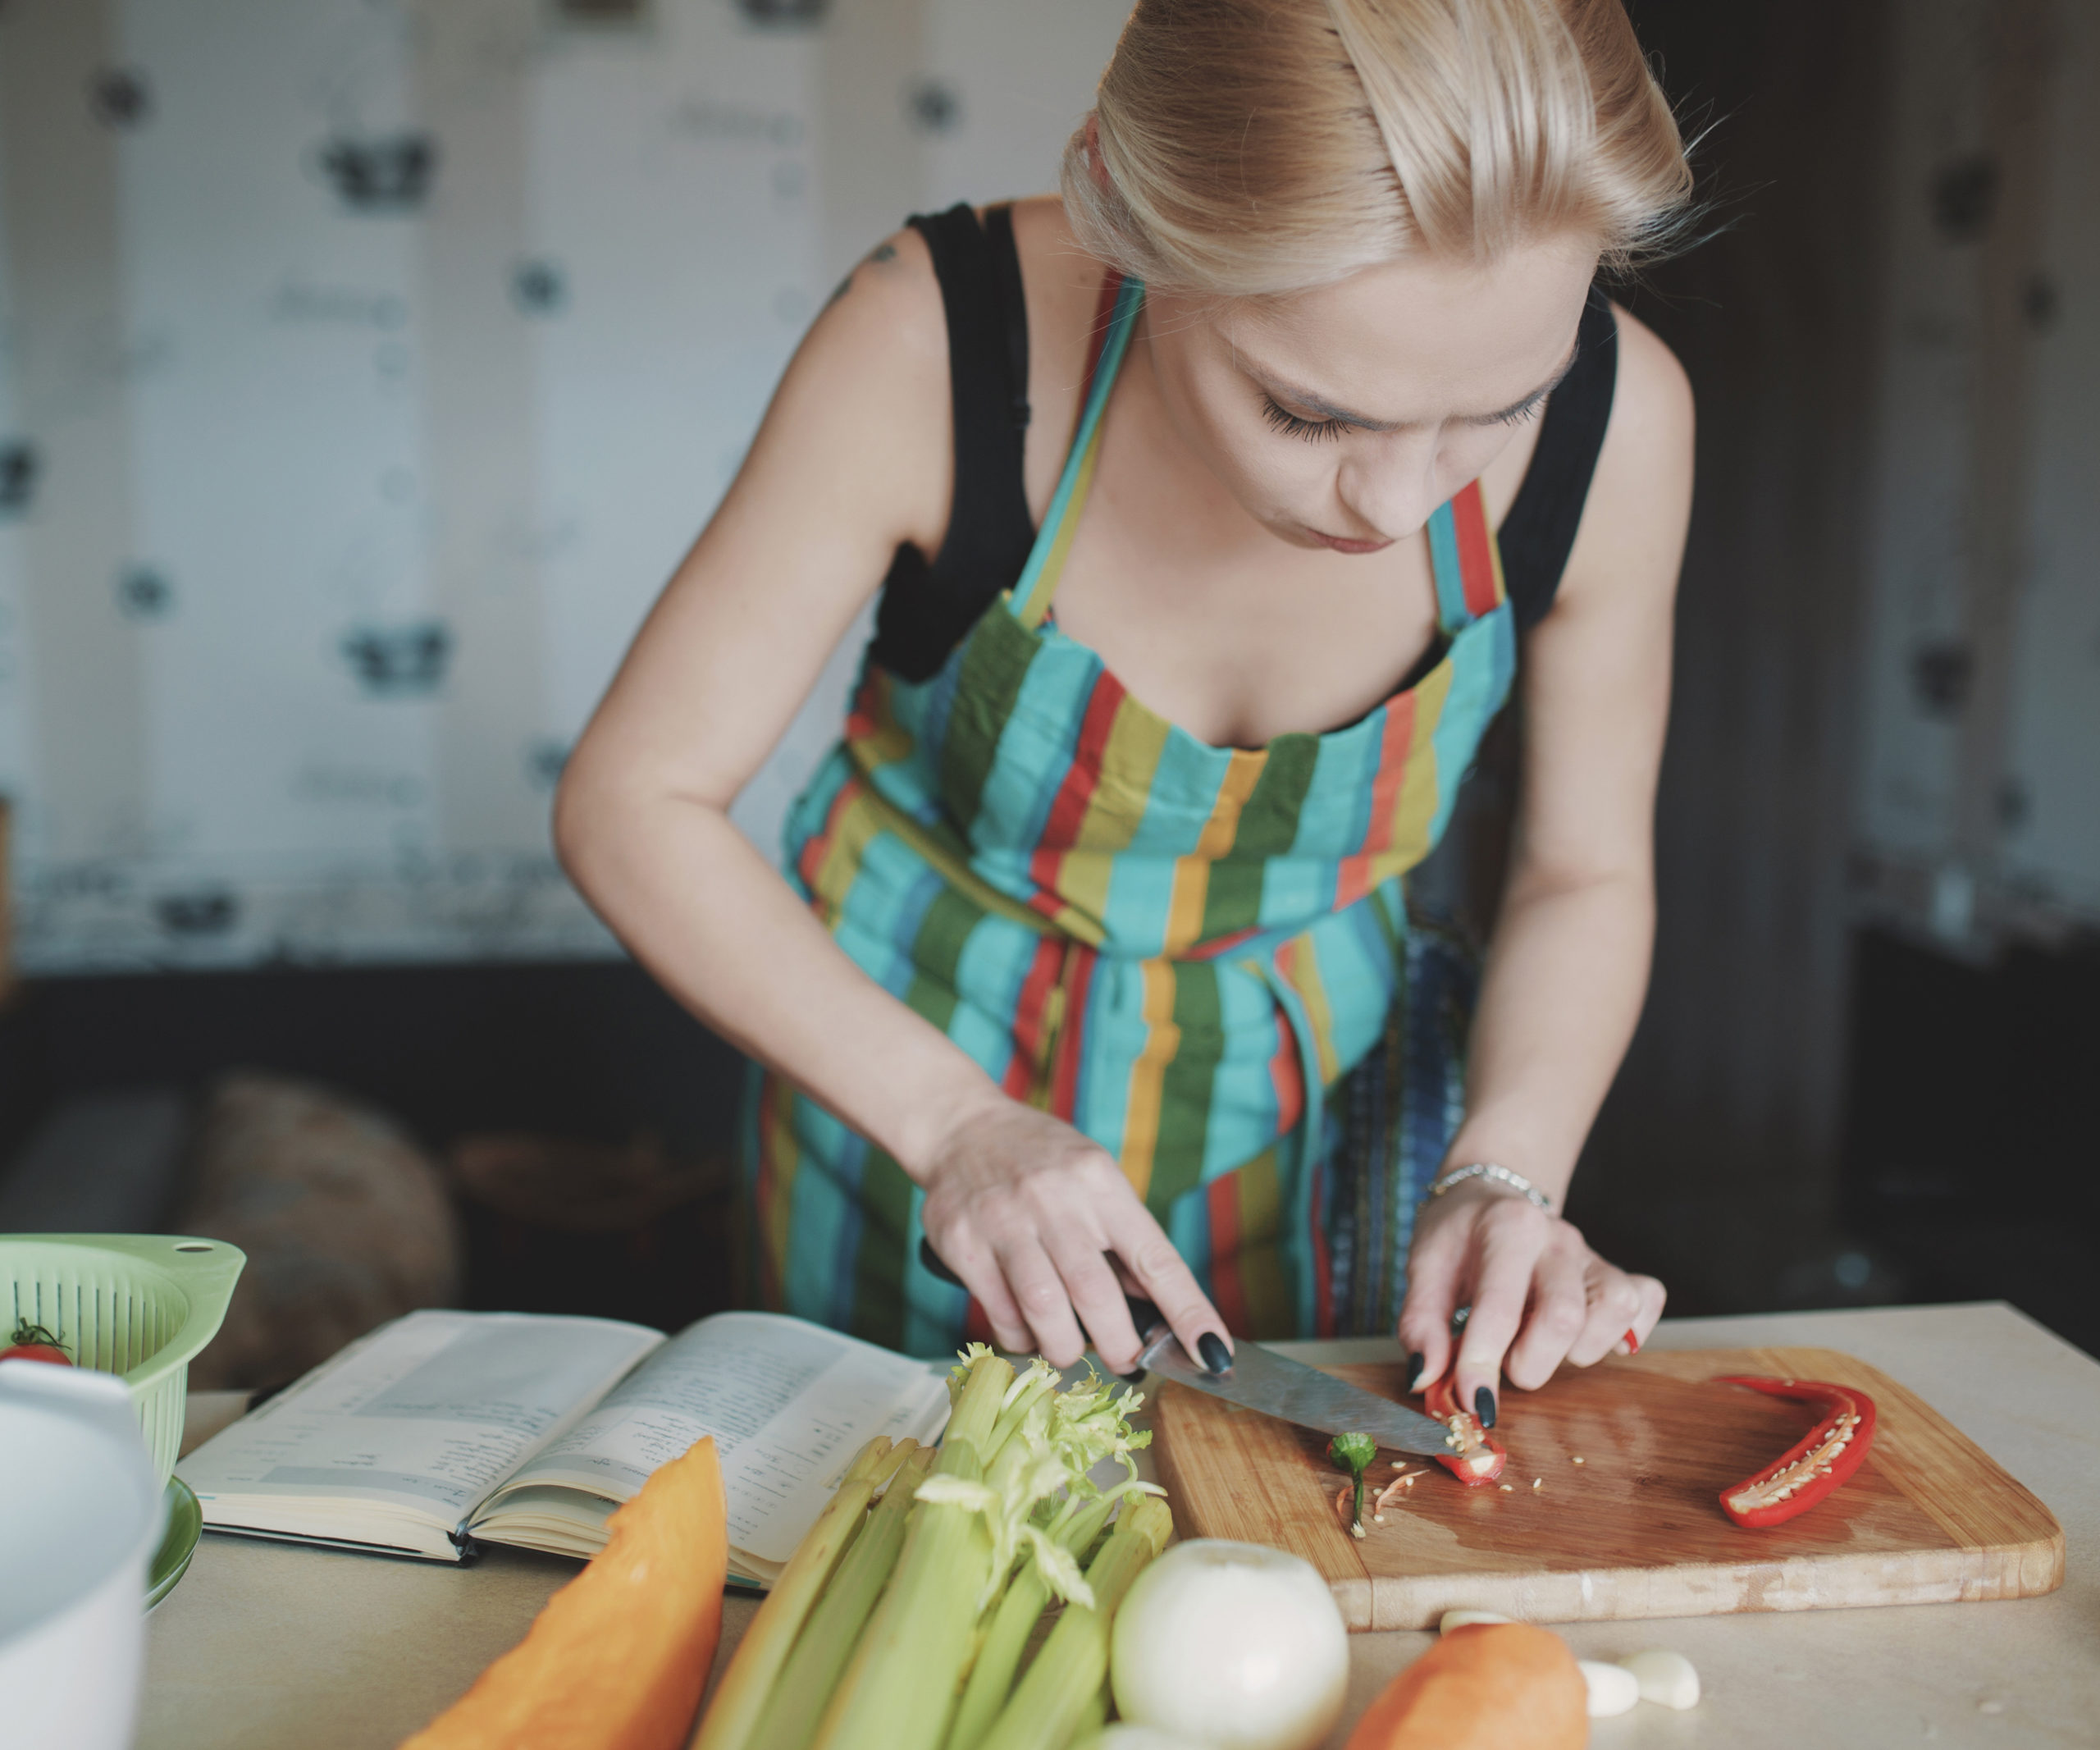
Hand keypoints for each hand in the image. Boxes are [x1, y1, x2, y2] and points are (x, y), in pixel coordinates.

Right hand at [916, 1094, 1230, 1372]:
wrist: (961, 1128)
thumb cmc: (1041, 1160)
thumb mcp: (1094, 1179)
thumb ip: (1122, 1238)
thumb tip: (1157, 1310)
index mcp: (1099, 1182)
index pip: (1156, 1258)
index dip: (1189, 1311)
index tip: (1213, 1353)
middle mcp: (1053, 1199)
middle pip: (1096, 1294)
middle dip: (1120, 1345)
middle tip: (1127, 1359)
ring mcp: (1004, 1221)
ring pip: (1044, 1310)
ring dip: (1065, 1348)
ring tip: (1070, 1349)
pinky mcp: (962, 1244)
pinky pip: (1000, 1313)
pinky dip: (1021, 1337)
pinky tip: (1028, 1330)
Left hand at [1397, 1178, 1664, 1426]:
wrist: (1491, 1197)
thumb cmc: (1457, 1238)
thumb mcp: (1424, 1267)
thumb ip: (1421, 1323)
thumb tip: (1425, 1377)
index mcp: (1507, 1227)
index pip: (1499, 1307)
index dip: (1484, 1363)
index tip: (1474, 1402)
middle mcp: (1557, 1237)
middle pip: (1565, 1318)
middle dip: (1532, 1363)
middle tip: (1508, 1363)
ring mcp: (1593, 1254)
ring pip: (1614, 1311)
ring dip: (1579, 1349)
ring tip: (1544, 1342)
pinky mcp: (1619, 1270)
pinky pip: (1647, 1302)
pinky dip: (1626, 1332)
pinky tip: (1588, 1336)